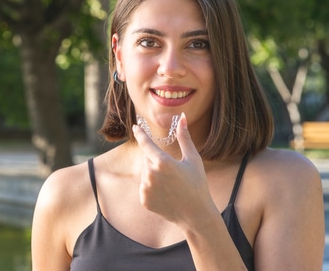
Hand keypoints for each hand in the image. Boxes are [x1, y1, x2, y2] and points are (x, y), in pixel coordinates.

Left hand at [133, 112, 215, 226]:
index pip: (146, 143)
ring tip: (170, 185)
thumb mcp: (193, 159)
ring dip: (153, 174)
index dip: (140, 134)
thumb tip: (182, 118)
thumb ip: (184, 138)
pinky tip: (165, 194)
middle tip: (172, 172)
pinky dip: (152, 187)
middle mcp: (151, 174)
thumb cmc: (197, 184)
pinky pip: (144, 186)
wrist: (195, 214)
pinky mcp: (144, 199)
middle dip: (156, 161)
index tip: (135, 127)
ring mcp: (146, 188)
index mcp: (163, 162)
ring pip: (145, 173)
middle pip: (147, 159)